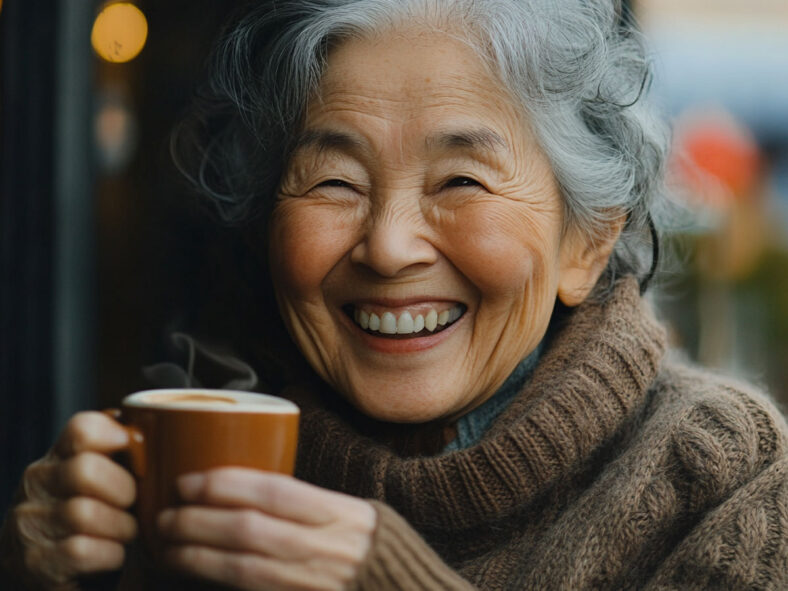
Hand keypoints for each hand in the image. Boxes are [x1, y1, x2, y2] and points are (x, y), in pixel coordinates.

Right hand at [1, 412, 137, 588]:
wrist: (51, 569)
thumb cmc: (92, 517)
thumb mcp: (100, 481)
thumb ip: (120, 457)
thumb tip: (160, 431)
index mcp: (58, 457)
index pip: (82, 429)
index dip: (114, 435)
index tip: (134, 452)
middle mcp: (37, 484)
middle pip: (86, 469)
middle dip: (123, 489)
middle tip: (133, 503)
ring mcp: (31, 522)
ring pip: (85, 513)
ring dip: (120, 526)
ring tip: (127, 532)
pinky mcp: (35, 561)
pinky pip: (81, 550)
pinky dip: (109, 554)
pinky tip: (114, 554)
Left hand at [157, 468, 376, 590]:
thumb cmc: (366, 548)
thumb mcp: (347, 514)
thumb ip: (303, 502)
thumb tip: (241, 485)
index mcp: (337, 513)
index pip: (273, 491)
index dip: (224, 484)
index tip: (189, 481)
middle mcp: (323, 547)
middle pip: (248, 530)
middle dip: (196, 521)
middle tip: (165, 513)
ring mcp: (310, 581)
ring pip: (241, 567)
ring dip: (195, 554)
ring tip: (168, 543)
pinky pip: (249, 590)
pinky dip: (215, 579)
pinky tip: (192, 569)